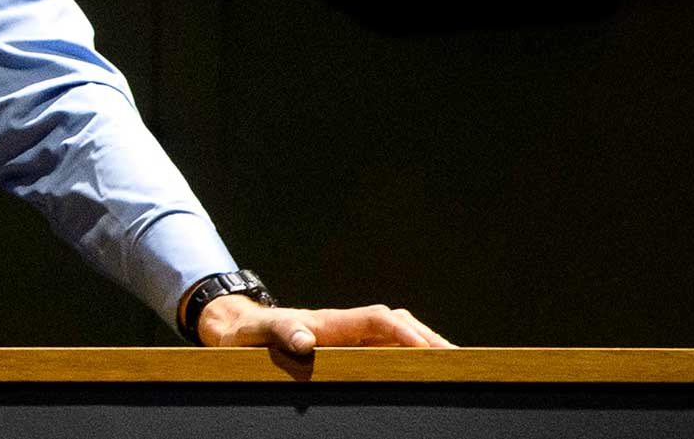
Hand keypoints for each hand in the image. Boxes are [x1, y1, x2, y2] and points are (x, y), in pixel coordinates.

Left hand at [199, 295, 454, 351]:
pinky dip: (407, 357)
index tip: (428, 349)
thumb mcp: (257, 333)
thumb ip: (281, 332)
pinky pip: (384, 350)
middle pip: (398, 325)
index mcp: (330, 322)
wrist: (235, 328)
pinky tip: (423, 372)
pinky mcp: (345, 349)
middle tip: (459, 362)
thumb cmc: (246, 332)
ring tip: (452, 367)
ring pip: (396, 336)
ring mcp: (347, 337)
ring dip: (423, 347)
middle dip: (429, 339)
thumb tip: (305, 339)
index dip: (405, 333)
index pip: (379, 320)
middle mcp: (345, 326)